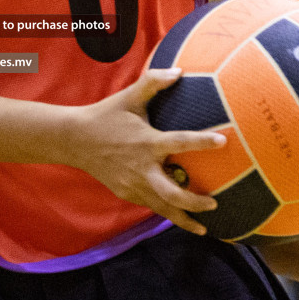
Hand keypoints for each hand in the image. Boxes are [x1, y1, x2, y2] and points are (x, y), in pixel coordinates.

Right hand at [63, 68, 226, 235]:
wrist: (75, 140)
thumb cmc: (106, 115)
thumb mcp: (129, 97)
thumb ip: (154, 82)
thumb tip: (179, 71)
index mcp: (147, 142)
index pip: (180, 141)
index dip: (202, 142)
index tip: (223, 141)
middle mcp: (142, 168)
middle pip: (173, 193)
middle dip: (195, 202)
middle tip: (215, 202)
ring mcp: (133, 184)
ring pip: (163, 208)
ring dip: (184, 219)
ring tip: (203, 228)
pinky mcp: (126, 193)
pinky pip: (151, 205)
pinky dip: (166, 211)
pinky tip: (180, 216)